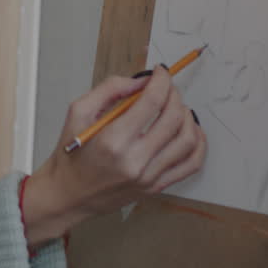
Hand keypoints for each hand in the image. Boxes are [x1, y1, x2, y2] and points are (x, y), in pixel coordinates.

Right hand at [20, 66, 205, 249]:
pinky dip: (198, 144)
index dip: (161, 81)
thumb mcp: (78, 112)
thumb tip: (140, 81)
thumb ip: (109, 90)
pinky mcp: (156, 187)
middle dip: (174, 94)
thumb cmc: (71, 154)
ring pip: (187, 140)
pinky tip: (191, 131)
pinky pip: (191, 164)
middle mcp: (135, 160)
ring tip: (177, 107)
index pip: (152, 102)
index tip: (161, 72)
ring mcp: (149, 177)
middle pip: (173, 118)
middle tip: (167, 87)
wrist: (68, 195)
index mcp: (113, 140)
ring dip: (187, 116)